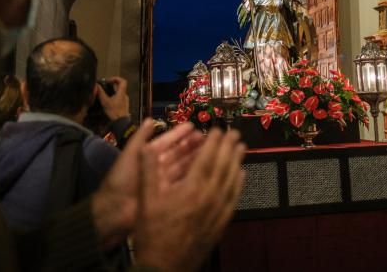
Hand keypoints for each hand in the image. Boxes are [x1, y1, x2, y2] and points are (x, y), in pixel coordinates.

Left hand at [91, 121, 202, 249]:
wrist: (115, 210)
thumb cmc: (122, 179)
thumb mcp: (130, 155)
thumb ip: (140, 137)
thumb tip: (151, 119)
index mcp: (147, 155)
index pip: (166, 141)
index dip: (179, 134)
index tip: (193, 126)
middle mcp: (158, 166)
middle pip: (177, 153)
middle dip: (191, 145)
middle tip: (207, 137)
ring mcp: (164, 181)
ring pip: (183, 166)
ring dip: (195, 158)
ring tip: (211, 150)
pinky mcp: (169, 195)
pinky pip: (183, 182)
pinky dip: (193, 175)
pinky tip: (206, 169)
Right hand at [98, 76, 129, 120]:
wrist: (121, 122)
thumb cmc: (114, 111)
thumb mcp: (105, 102)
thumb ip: (101, 93)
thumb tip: (96, 85)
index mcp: (122, 92)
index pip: (122, 81)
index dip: (115, 78)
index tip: (108, 80)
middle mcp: (124, 95)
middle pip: (120, 86)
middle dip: (112, 85)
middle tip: (104, 86)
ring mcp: (125, 100)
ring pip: (119, 92)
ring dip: (112, 91)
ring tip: (104, 93)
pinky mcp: (123, 105)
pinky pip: (119, 97)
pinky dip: (113, 96)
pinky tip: (107, 100)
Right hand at [134, 128, 245, 271]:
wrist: (163, 267)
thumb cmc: (152, 233)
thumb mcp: (145, 200)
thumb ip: (148, 171)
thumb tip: (147, 147)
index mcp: (191, 189)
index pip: (207, 158)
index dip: (213, 142)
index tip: (217, 129)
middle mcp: (209, 197)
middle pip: (223, 166)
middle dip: (229, 147)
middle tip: (235, 133)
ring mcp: (218, 211)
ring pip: (232, 181)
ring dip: (237, 161)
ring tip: (241, 147)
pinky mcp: (221, 224)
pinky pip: (234, 199)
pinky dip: (239, 184)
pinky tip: (241, 175)